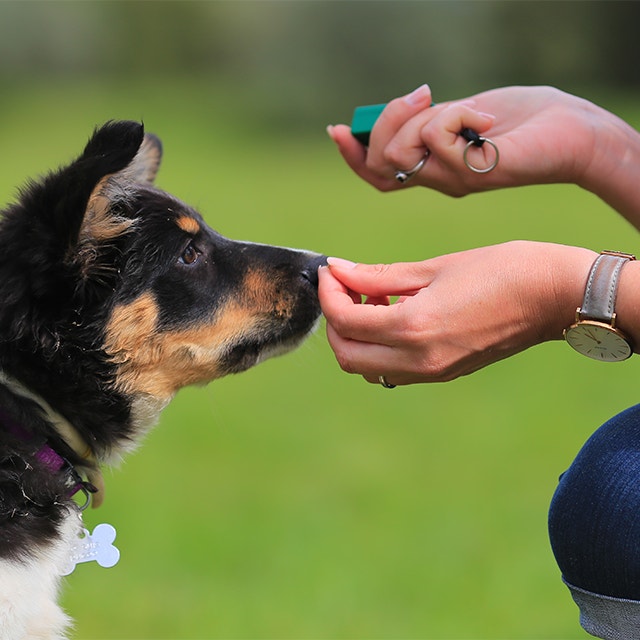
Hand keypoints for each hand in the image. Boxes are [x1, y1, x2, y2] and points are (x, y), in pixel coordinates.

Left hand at [318, 242, 595, 385]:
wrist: (554, 297)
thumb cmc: (501, 270)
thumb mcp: (435, 267)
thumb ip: (379, 275)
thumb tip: (338, 270)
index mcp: (414, 328)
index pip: (345, 321)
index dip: (328, 293)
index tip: (330, 270)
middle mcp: (418, 360)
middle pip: (347, 355)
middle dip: (335, 320)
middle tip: (345, 286)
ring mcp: (431, 373)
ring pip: (366, 367)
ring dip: (354, 336)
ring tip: (371, 299)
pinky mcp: (442, 374)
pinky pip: (391, 370)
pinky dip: (377, 347)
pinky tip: (392, 314)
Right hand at [329, 85, 601, 195]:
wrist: (570, 132)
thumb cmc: (519, 121)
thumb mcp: (461, 114)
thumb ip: (428, 120)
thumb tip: (398, 111)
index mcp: (431, 168)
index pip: (377, 175)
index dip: (352, 156)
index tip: (337, 130)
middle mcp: (437, 181)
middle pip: (380, 163)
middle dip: (387, 121)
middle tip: (422, 96)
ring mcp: (453, 181)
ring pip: (399, 153)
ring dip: (423, 118)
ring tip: (464, 110)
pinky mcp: (471, 173)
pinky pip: (437, 137)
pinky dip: (458, 113)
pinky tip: (486, 120)